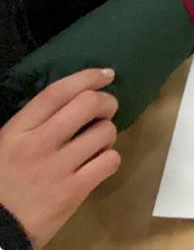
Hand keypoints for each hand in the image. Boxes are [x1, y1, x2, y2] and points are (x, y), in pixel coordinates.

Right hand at [0, 68, 120, 246]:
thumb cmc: (1, 184)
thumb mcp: (5, 145)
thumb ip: (33, 123)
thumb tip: (69, 99)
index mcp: (17, 132)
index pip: (57, 92)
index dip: (87, 77)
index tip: (106, 74)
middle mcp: (38, 145)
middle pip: (88, 104)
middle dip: (106, 102)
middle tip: (106, 110)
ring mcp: (58, 168)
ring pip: (105, 132)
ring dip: (107, 133)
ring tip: (97, 142)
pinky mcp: (74, 191)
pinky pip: (110, 161)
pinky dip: (110, 158)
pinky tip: (98, 163)